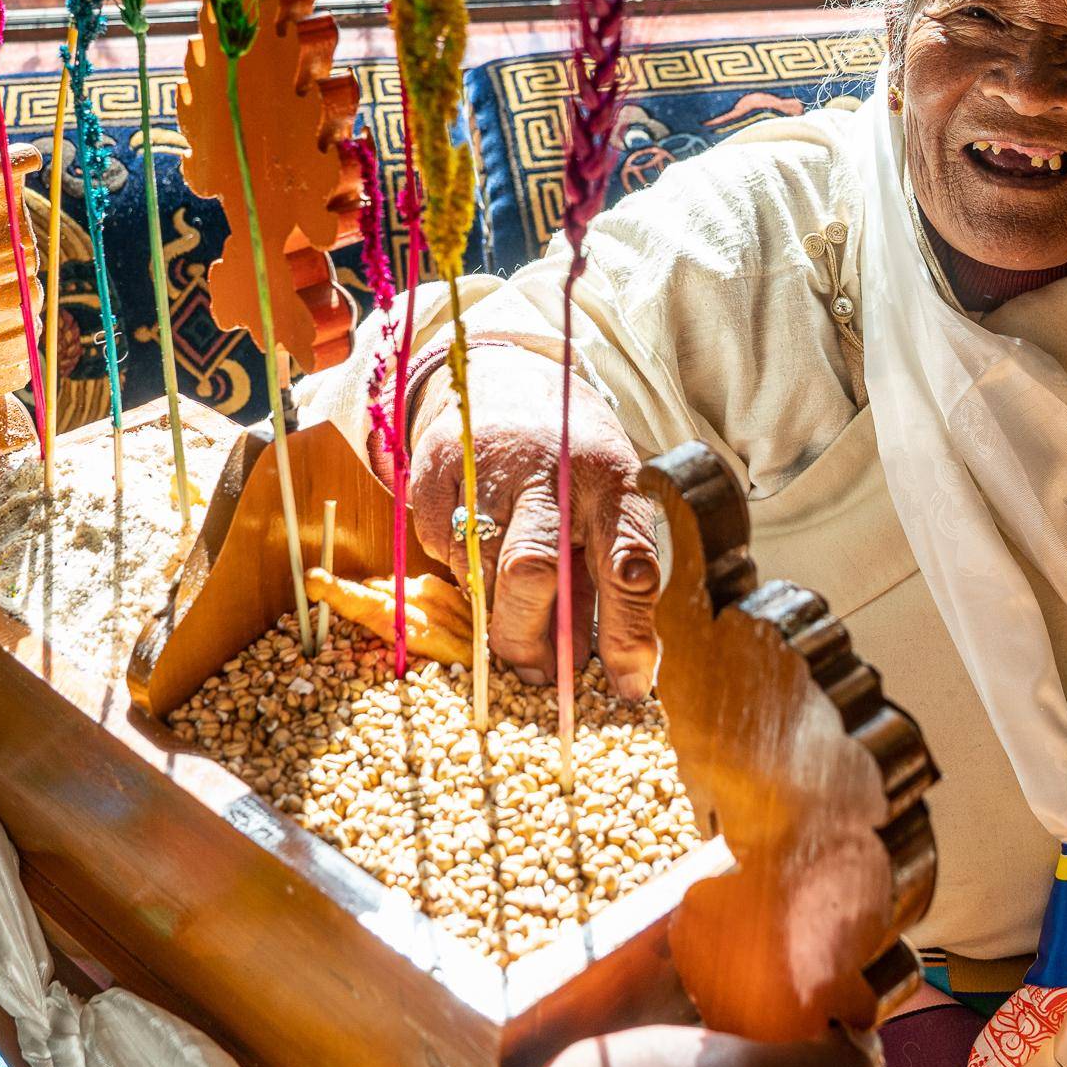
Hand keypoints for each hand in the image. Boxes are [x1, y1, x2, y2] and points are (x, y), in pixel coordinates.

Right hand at [406, 342, 664, 694]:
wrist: (508, 381)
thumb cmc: (571, 461)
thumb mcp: (607, 505)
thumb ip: (605, 580)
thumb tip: (606, 667)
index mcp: (610, 481)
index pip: (628, 564)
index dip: (629, 633)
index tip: (629, 685)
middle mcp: (550, 472)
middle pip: (533, 571)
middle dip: (532, 637)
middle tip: (541, 671)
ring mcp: (486, 469)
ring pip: (481, 571)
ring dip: (498, 615)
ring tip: (515, 620)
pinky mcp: (436, 474)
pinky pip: (444, 554)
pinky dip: (463, 575)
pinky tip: (482, 558)